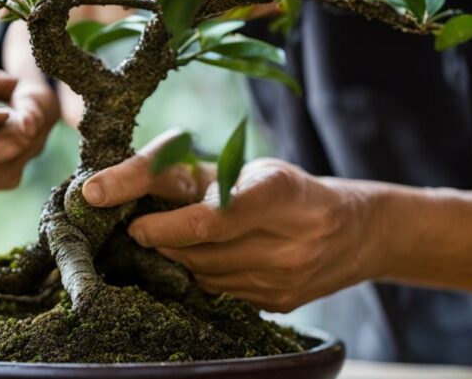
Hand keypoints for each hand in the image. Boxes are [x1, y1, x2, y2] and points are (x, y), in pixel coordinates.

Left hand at [82, 131, 380, 312]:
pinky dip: (198, 274)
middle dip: (158, 237)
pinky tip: (199, 257)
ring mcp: (284, 279)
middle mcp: (288, 241)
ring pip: (202, 274)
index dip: (161, 222)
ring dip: (173, 256)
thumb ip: (188, 176)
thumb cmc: (287, 190)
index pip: (208, 218)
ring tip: (164, 236)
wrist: (357, 232)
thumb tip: (114, 187)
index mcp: (279, 193)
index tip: (126, 219)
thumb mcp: (246, 167)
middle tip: (134, 225)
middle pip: (197, 251)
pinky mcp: (278, 304)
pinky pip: (217, 291)